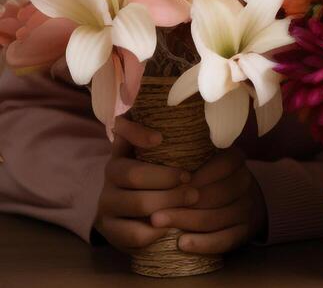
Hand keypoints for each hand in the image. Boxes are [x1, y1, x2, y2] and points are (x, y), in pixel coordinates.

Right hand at [93, 118, 206, 253]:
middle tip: (191, 180)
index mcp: (125, 150)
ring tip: (192, 197)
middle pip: (132, 174)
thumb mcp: (172, 153)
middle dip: (166, 177)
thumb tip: (198, 106)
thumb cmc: (169, 178)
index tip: (160, 139)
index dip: (135, 132)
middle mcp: (112, 174)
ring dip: (168, 201)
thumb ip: (176, 134)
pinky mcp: (111, 229)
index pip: (120, 130)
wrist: (150, 217)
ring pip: (136, 203)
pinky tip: (171, 225)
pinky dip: (156, 230)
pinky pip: (133, 233)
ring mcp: (107, 202)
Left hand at [152, 147, 264, 253]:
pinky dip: (203, 243)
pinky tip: (182, 244)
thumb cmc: (202, 177)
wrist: (235, 201)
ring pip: (217, 218)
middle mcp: (244, 182)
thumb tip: (146, 141)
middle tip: (152, 209)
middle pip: (217, 194)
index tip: (172, 182)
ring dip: (186, 221)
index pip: (224, 164)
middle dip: (183, 203)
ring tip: (157, 223)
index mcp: (235, 159)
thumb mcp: (198, 158)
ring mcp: (247, 208)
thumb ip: (180, 153)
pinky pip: (226, 239)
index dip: (198, 175)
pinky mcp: (244, 231)